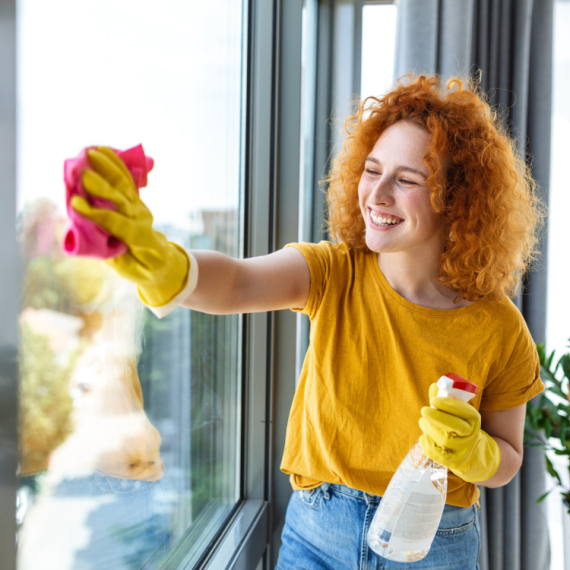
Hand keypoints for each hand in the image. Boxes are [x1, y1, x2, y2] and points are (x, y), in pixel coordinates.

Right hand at [70, 146, 188, 306]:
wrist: (162, 261)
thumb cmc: (142, 267)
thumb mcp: (127, 267)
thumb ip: (111, 251)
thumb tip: (89, 233)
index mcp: (140, 238)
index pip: (117, 223)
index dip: (97, 214)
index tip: (76, 205)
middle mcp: (141, 218)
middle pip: (121, 199)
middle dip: (101, 187)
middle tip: (84, 173)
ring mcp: (139, 207)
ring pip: (124, 185)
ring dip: (107, 168)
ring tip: (91, 153)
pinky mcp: (135, 200)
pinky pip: (126, 180)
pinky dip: (115, 164)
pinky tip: (102, 150)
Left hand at [419, 383, 500, 481]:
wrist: (472, 453)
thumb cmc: (458, 426)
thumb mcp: (457, 413)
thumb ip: (444, 400)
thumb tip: (434, 386)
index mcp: (473, 419)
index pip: (465, 411)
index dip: (448, 405)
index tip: (433, 400)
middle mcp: (471, 434)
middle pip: (455, 426)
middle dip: (437, 417)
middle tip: (424, 410)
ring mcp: (464, 449)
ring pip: (445, 439)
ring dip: (429, 429)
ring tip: (422, 422)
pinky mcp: (455, 462)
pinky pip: (440, 456)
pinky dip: (428, 446)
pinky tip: (423, 438)